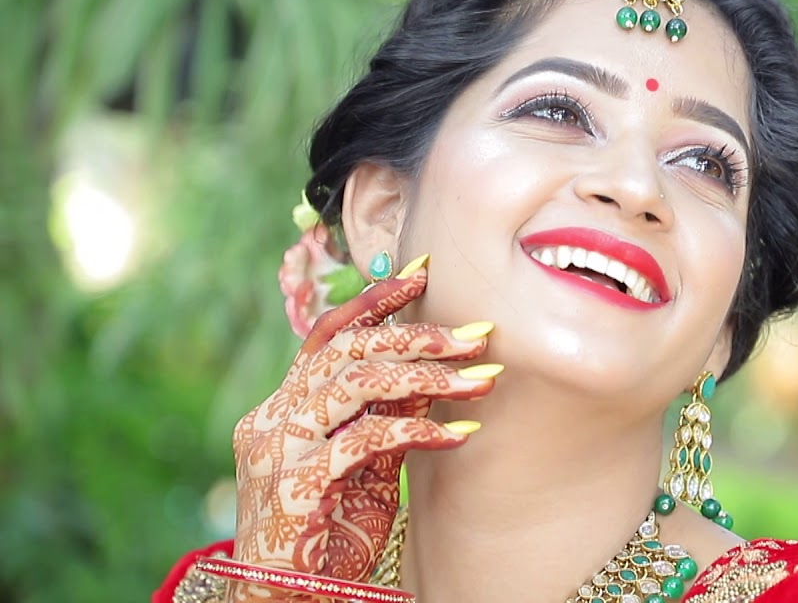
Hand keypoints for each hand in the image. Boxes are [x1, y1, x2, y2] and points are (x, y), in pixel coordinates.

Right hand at [229, 260, 496, 598]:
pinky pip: (366, 440)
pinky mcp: (297, 485)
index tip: (420, 273)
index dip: (371, 303)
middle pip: (346, 352)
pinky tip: (461, 433)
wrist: (285, 602)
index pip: (326, 338)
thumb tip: (436, 373)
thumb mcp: (364, 467)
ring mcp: (279, 450)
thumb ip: (386, 418)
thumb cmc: (328, 537)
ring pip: (355, 385)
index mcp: (281, 409)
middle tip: (476, 335)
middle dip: (415, 335)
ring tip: (480, 378)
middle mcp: (271, 420)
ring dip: (426, 378)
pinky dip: (418, 430)